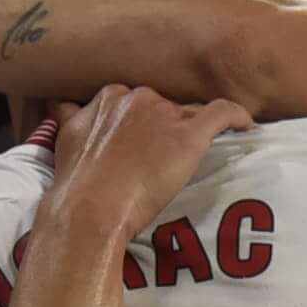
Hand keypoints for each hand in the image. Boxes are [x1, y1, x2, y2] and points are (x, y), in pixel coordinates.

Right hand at [33, 83, 249, 243]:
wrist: (89, 209)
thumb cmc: (76, 182)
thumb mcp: (63, 138)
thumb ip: (69, 117)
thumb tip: (58, 104)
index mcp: (109, 98)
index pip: (134, 101)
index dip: (140, 122)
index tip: (143, 141)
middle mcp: (138, 99)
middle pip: (162, 105)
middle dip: (164, 126)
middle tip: (162, 157)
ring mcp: (164, 116)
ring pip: (189, 113)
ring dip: (191, 130)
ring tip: (193, 154)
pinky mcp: (190, 136)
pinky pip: (223, 114)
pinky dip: (238, 117)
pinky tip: (248, 126)